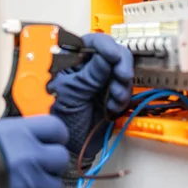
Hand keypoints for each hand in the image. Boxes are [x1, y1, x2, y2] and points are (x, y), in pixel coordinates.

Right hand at [0, 115, 69, 187]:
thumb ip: (10, 134)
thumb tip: (26, 135)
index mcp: (18, 133)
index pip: (56, 128)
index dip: (54, 138)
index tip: (50, 144)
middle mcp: (29, 155)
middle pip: (60, 158)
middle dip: (48, 165)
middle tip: (33, 171)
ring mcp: (31, 183)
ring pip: (54, 187)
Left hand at [47, 33, 132, 158]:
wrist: (72, 146)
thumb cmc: (62, 119)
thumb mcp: (73, 94)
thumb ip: (90, 75)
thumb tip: (106, 57)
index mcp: (70, 62)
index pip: (90, 42)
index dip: (105, 45)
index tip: (115, 56)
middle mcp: (87, 67)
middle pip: (112, 52)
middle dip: (120, 65)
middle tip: (123, 77)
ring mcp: (100, 79)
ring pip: (122, 70)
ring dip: (122, 85)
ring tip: (114, 100)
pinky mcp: (111, 92)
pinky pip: (125, 87)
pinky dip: (123, 97)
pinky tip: (112, 108)